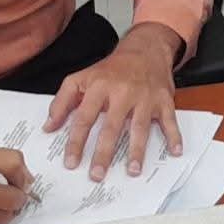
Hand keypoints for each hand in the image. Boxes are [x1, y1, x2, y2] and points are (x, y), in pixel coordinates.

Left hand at [43, 23, 182, 181]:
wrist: (145, 49)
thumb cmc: (112, 68)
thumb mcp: (82, 78)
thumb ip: (62, 101)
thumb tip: (49, 127)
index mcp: (99, 86)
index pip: (84, 118)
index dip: (76, 142)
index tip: (71, 163)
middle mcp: (122, 92)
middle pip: (111, 126)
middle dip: (103, 153)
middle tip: (97, 175)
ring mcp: (144, 97)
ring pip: (139, 127)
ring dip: (136, 150)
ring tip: (131, 171)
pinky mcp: (163, 100)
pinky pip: (169, 120)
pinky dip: (174, 135)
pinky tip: (174, 151)